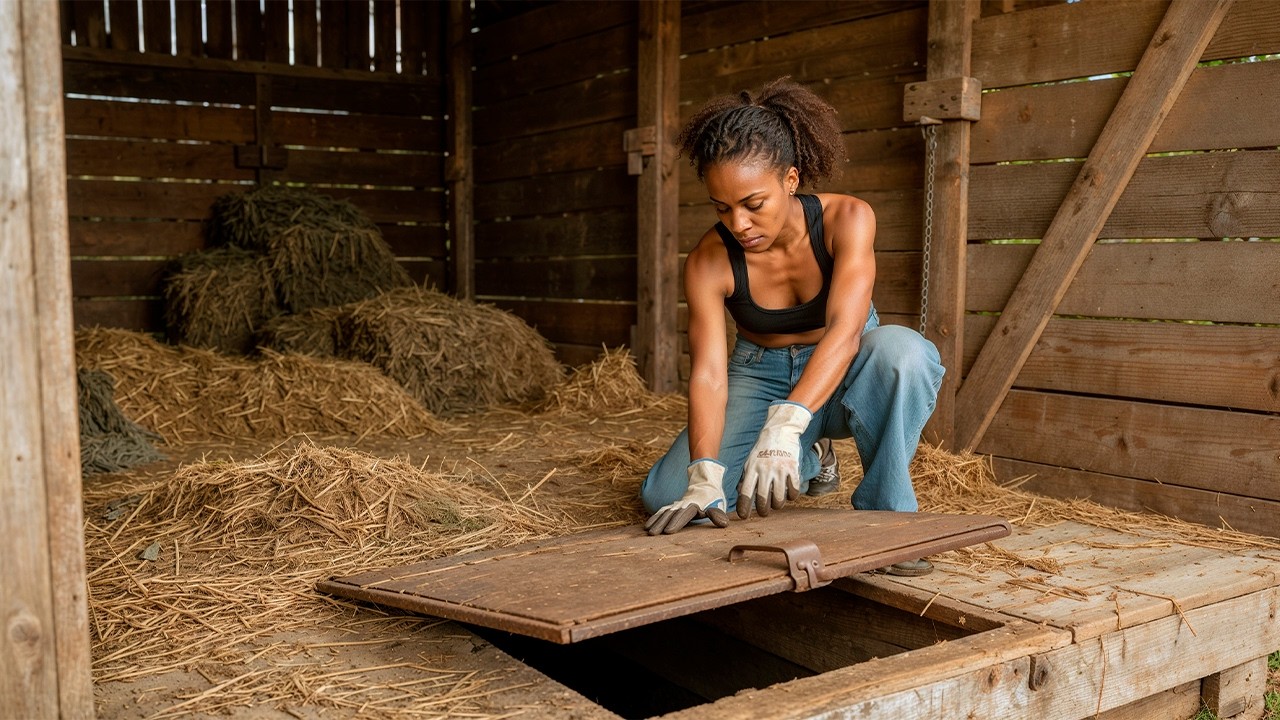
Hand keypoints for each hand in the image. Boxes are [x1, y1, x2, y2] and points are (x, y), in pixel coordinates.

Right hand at [645, 459, 730, 535]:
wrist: (704, 484)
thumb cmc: (713, 498)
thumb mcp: (718, 505)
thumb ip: (717, 515)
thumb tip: (724, 524)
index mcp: (694, 505)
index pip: (684, 515)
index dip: (676, 523)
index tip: (668, 531)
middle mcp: (683, 505)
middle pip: (670, 515)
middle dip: (661, 524)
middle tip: (652, 534)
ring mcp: (676, 505)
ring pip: (664, 513)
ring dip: (655, 522)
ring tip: (648, 531)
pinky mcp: (672, 506)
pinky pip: (661, 511)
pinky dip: (654, 517)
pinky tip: (647, 525)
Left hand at [738, 401, 811, 519]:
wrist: (779, 431)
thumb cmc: (762, 449)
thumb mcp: (749, 461)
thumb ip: (745, 477)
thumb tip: (740, 494)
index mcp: (752, 469)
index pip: (745, 492)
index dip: (744, 507)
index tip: (743, 516)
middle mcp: (765, 470)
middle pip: (763, 499)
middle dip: (762, 511)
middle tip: (763, 512)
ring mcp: (780, 469)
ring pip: (779, 498)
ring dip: (777, 505)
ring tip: (776, 503)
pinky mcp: (792, 468)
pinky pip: (793, 490)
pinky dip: (791, 496)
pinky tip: (788, 494)